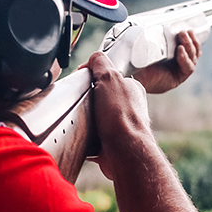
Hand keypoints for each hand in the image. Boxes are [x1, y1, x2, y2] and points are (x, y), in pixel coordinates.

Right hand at [86, 51, 152, 179]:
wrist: (124, 153)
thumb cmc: (121, 116)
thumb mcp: (109, 77)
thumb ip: (100, 62)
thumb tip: (92, 59)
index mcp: (132, 89)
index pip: (109, 77)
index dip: (93, 77)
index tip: (83, 81)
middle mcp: (129, 108)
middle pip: (101, 98)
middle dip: (87, 100)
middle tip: (79, 102)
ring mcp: (121, 127)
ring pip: (96, 118)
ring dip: (85, 120)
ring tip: (79, 120)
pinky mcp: (111, 145)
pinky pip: (92, 139)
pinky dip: (84, 139)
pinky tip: (81, 137)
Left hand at [132, 30, 201, 93]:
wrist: (133, 78)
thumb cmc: (139, 62)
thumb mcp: (148, 46)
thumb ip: (155, 36)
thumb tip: (157, 21)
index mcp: (173, 55)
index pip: (188, 46)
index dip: (191, 38)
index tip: (188, 29)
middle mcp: (178, 63)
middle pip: (193, 51)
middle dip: (190, 40)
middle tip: (184, 31)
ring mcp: (179, 71)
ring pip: (193, 58)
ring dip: (189, 46)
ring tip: (183, 35)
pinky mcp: (178, 78)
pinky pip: (188, 68)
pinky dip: (185, 58)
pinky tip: (180, 50)